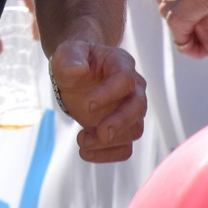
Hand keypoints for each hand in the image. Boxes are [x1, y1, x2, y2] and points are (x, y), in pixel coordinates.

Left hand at [49, 39, 145, 161]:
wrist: (76, 74)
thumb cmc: (74, 60)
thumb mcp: (68, 53)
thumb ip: (71, 58)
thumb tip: (78, 70)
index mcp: (121, 64)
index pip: (126, 79)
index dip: (110, 93)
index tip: (87, 105)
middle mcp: (132, 88)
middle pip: (139, 108)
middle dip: (121, 123)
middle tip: (100, 133)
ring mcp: (129, 111)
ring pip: (134, 131)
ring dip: (109, 141)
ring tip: (81, 139)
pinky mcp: (121, 130)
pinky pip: (125, 148)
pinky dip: (108, 155)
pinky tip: (86, 153)